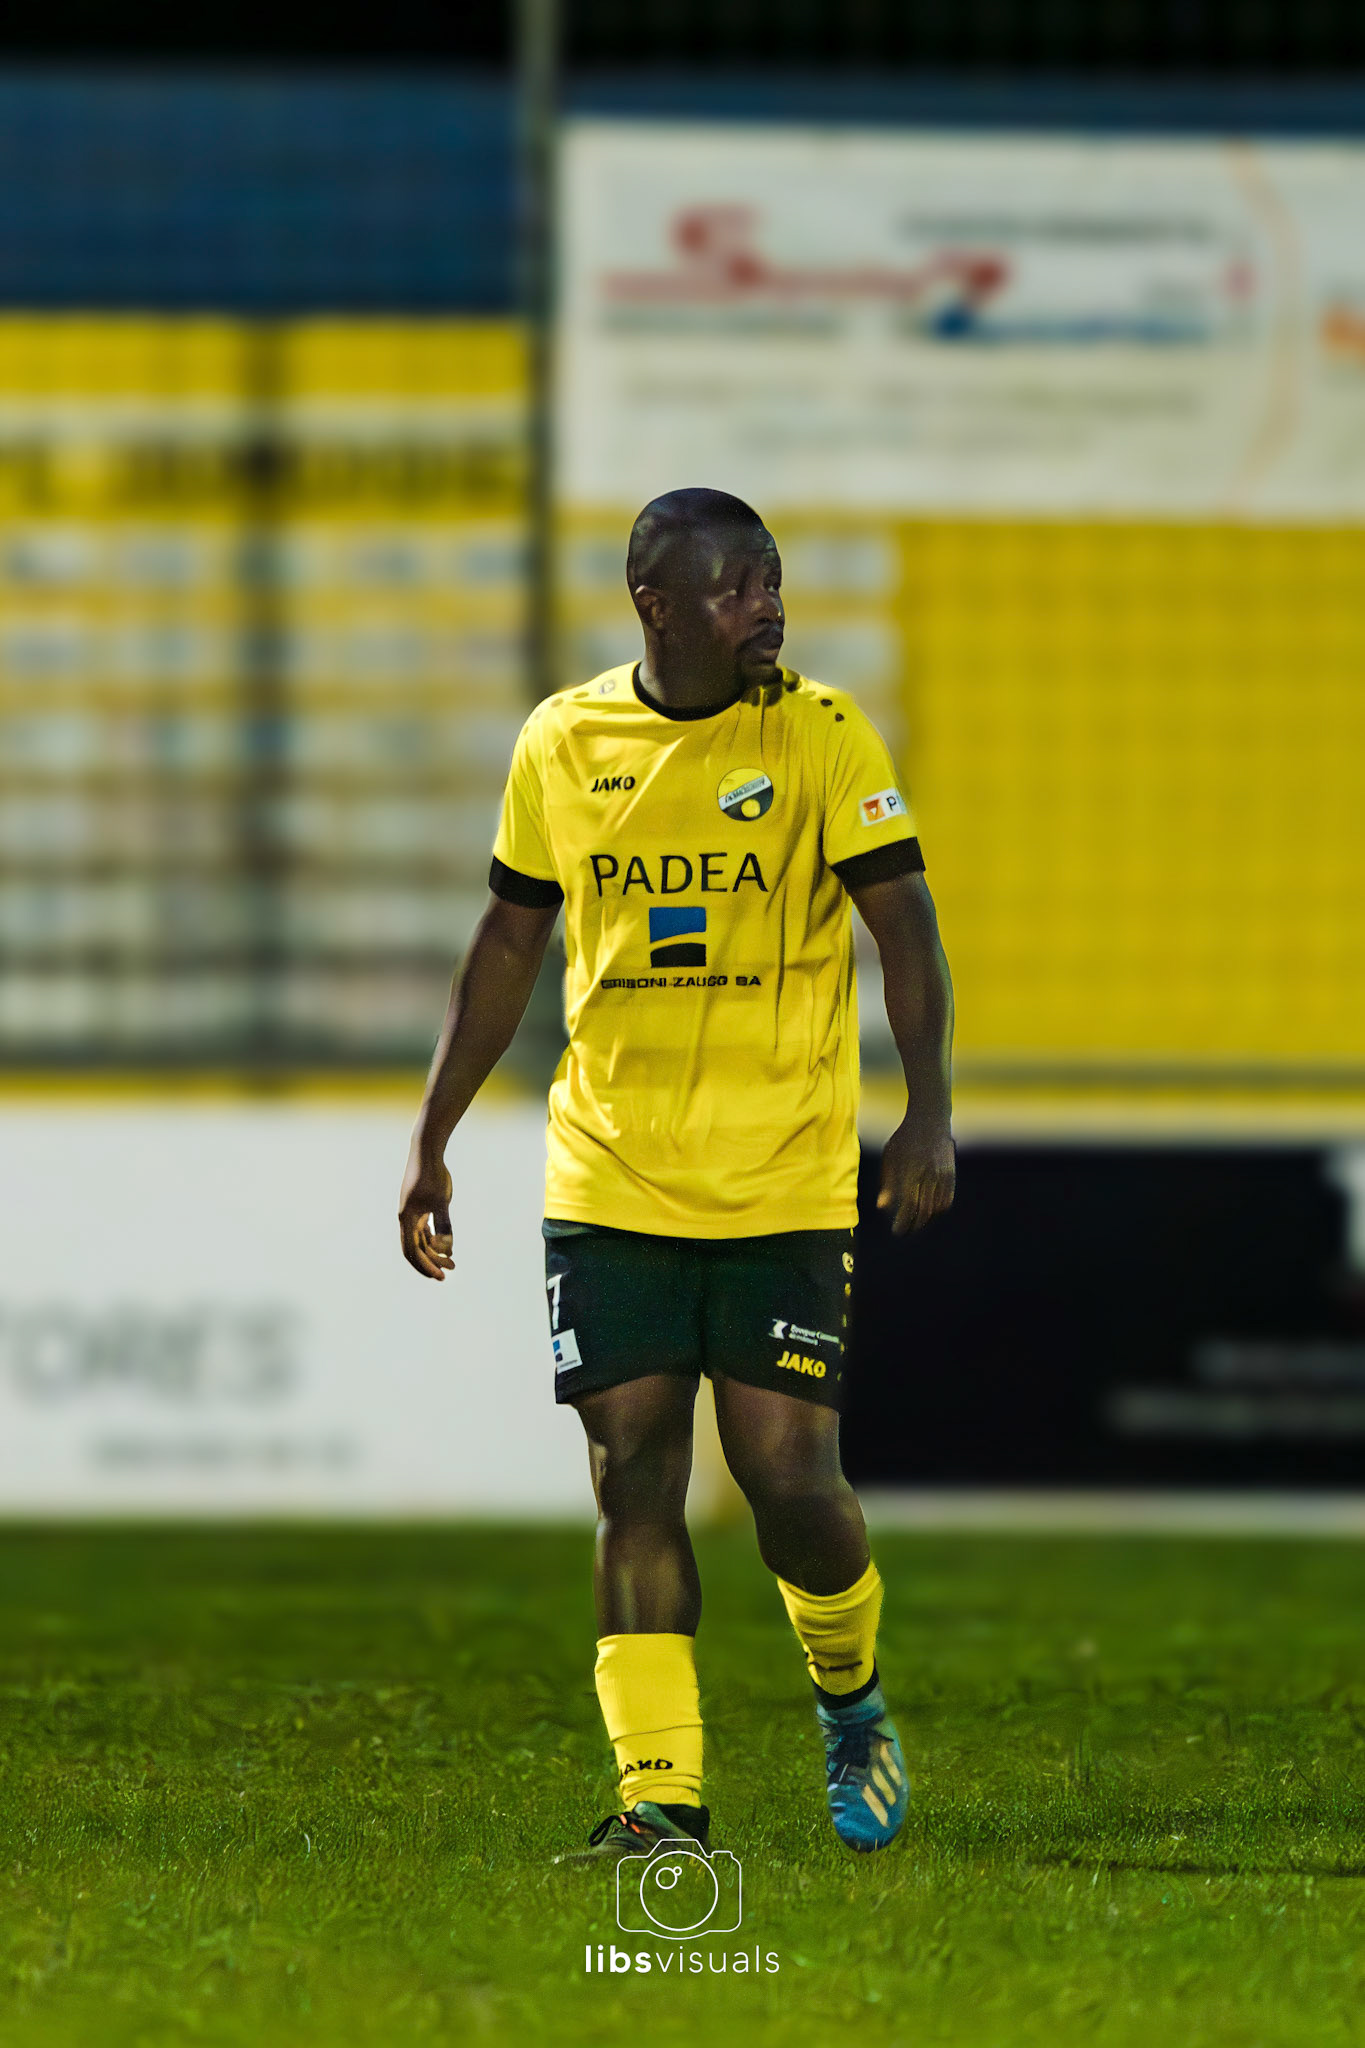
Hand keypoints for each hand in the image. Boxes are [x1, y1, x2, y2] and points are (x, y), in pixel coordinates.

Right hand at [398, 1154, 454, 1280]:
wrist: (427, 1152)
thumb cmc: (433, 1175)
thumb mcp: (441, 1201)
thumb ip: (444, 1224)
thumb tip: (447, 1249)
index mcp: (407, 1219)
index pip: (412, 1251)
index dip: (425, 1266)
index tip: (439, 1276)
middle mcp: (407, 1219)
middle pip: (416, 1249)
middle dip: (431, 1263)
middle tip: (448, 1274)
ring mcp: (412, 1213)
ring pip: (421, 1240)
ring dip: (434, 1253)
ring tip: (452, 1263)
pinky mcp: (420, 1207)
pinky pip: (425, 1230)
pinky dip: (434, 1241)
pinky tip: (447, 1247)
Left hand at [876, 1119, 955, 1235]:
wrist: (930, 1119)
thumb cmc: (905, 1139)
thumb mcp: (891, 1157)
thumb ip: (887, 1183)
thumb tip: (882, 1207)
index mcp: (912, 1170)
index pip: (909, 1204)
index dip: (903, 1221)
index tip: (896, 1231)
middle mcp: (929, 1174)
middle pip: (924, 1209)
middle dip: (913, 1224)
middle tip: (904, 1231)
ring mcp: (943, 1174)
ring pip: (936, 1207)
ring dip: (925, 1219)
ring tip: (915, 1223)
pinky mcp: (951, 1173)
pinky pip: (947, 1199)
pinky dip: (938, 1209)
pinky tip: (929, 1212)